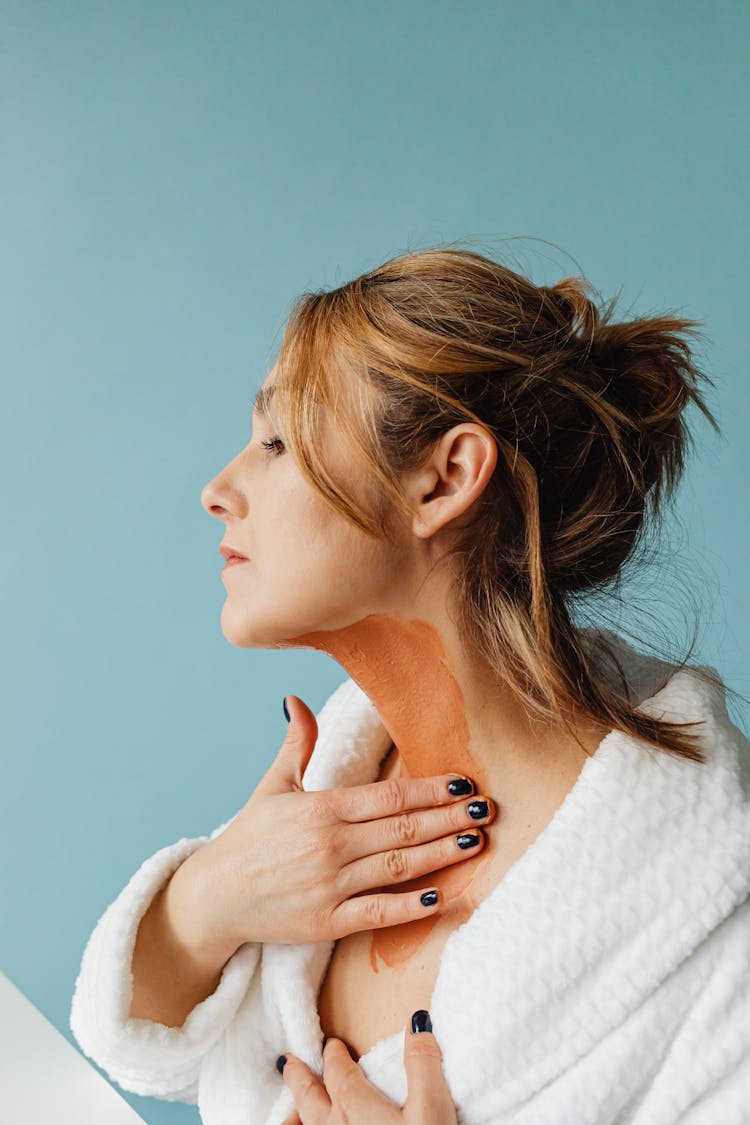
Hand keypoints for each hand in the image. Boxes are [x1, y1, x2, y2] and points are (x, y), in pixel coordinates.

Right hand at [169, 695, 495, 960]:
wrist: (213, 897)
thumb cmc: (247, 839)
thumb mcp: (272, 787)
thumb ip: (296, 745)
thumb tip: (296, 701)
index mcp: (320, 808)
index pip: (388, 796)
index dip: (430, 789)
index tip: (463, 783)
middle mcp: (329, 845)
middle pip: (403, 828)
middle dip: (448, 818)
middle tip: (487, 809)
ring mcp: (329, 886)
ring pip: (398, 866)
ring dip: (441, 853)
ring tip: (475, 841)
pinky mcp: (327, 922)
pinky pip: (378, 912)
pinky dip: (410, 906)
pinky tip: (440, 894)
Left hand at [277, 1010, 457, 1124]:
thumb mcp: (431, 1108)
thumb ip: (423, 1064)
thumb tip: (417, 1022)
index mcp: (356, 1107)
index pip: (339, 1073)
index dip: (335, 1056)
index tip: (332, 1045)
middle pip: (310, 1099)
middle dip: (300, 1078)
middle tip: (288, 1062)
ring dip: (295, 1116)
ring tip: (289, 1111)